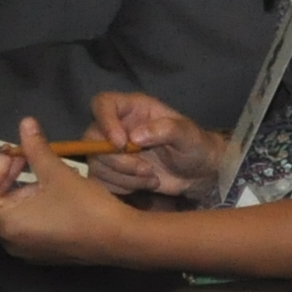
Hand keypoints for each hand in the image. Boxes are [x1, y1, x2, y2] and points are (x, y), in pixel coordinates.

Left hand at [0, 123, 140, 265]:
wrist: (121, 238)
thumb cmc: (87, 206)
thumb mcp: (59, 173)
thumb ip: (36, 148)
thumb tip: (25, 123)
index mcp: (6, 222)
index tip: (16, 155)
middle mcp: (8, 240)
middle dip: (0, 180)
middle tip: (22, 161)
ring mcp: (23, 250)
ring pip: (3, 217)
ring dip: (14, 193)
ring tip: (40, 176)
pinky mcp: (39, 252)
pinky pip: (19, 228)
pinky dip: (25, 208)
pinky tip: (49, 196)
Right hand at [76, 92, 222, 196]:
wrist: (199, 173)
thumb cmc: (195, 145)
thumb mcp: (187, 134)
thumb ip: (165, 129)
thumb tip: (135, 136)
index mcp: (133, 108)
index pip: (103, 103)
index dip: (105, 121)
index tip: (122, 143)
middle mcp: (117, 126)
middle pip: (92, 139)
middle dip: (118, 159)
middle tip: (146, 169)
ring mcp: (111, 150)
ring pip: (96, 163)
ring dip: (124, 176)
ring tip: (152, 178)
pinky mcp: (111, 172)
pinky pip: (100, 181)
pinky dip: (121, 187)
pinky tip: (144, 184)